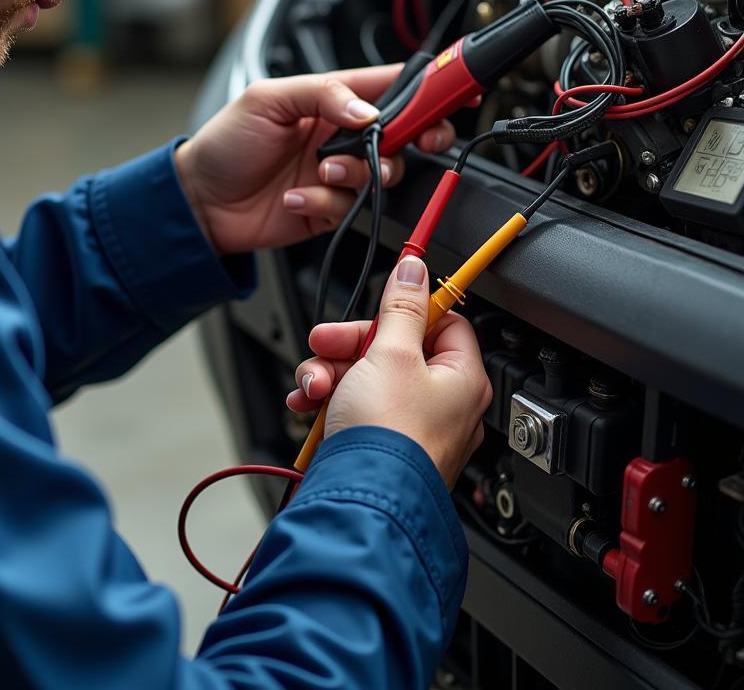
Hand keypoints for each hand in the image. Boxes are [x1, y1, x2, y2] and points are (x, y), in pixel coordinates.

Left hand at [174, 66, 455, 256]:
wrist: (199, 202)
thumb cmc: (224, 143)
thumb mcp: (268, 99)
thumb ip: (323, 95)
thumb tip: (369, 111)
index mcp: (332, 99)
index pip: (391, 86)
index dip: (428, 87)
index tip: (456, 90)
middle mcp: (341, 135)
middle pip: (405, 134)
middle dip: (414, 140)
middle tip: (403, 145)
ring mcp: (338, 174)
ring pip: (384, 175)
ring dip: (356, 175)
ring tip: (320, 173)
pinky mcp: (330, 208)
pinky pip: (351, 208)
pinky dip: (324, 203)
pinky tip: (295, 197)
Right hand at [286, 256, 490, 488]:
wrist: (361, 501)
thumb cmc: (388, 437)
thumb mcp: (390, 353)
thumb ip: (401, 306)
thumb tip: (415, 269)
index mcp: (462, 377)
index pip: (443, 322)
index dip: (407, 309)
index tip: (382, 300)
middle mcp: (443, 403)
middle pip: (394, 347)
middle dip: (349, 345)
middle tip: (325, 343)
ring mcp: (410, 425)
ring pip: (366, 375)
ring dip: (331, 371)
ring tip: (313, 385)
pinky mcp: (379, 443)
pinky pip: (354, 406)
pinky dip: (329, 399)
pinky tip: (308, 402)